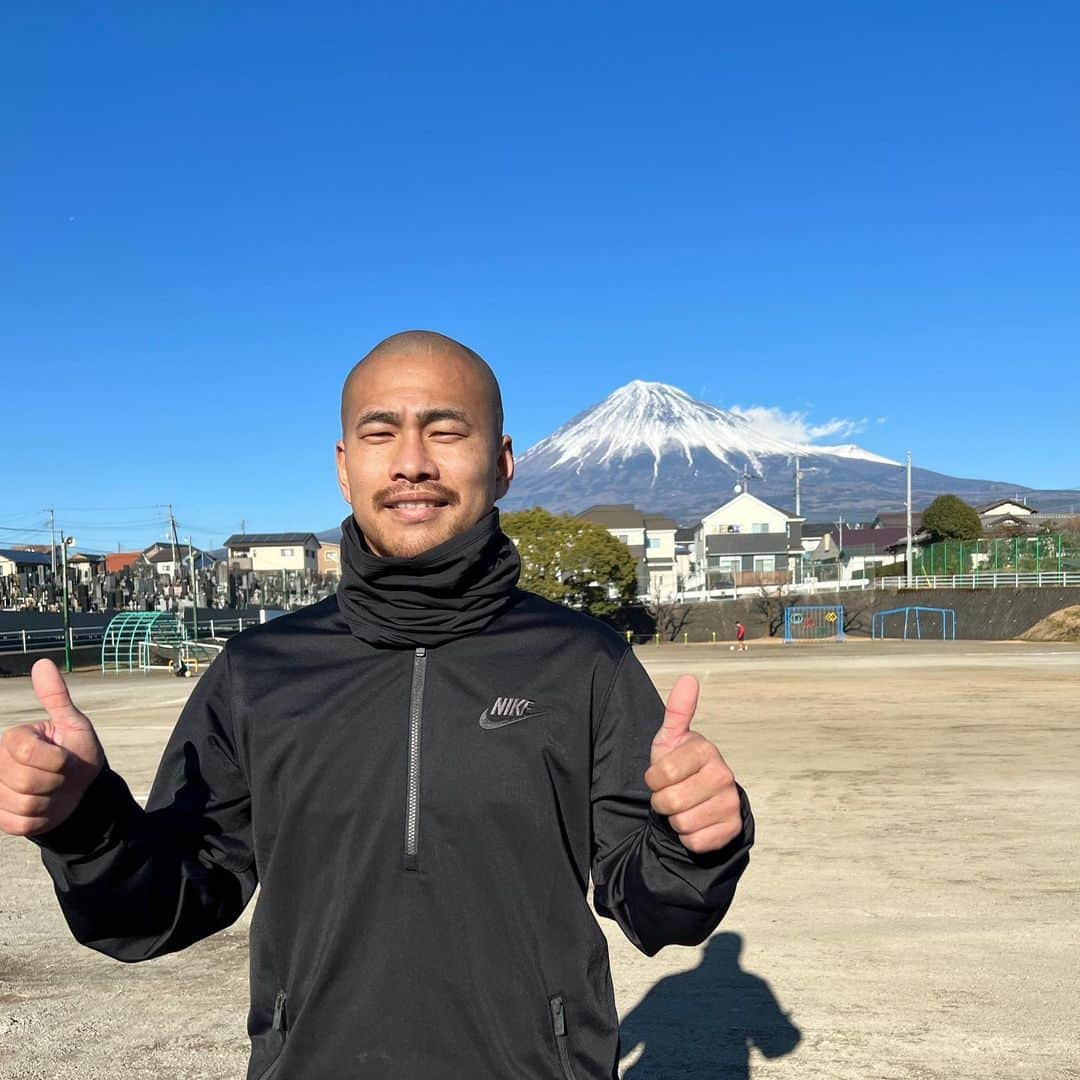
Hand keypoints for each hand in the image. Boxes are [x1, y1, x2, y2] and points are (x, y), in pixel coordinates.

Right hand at [0, 659, 104, 836]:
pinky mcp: (2, 818)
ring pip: (24, 803)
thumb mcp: (73, 724)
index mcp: (13, 739)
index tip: (67, 757)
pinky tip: (46, 807)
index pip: (27, 752)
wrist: (84, 789)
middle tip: (63, 775)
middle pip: (25, 780)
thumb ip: (56, 697)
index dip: (58, 759)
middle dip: (56, 780)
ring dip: (51, 800)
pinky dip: (42, 819)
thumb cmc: (78, 752)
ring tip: (55, 790)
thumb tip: (42, 663)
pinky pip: (21, 823)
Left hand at [644, 675, 741, 853]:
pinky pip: (695, 842)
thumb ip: (677, 710)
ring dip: (674, 820)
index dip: (653, 779)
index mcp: (705, 750)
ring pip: (682, 823)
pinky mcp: (732, 829)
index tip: (659, 776)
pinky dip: (688, 838)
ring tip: (682, 807)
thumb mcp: (671, 739)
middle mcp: (723, 775)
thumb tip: (689, 678)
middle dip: (661, 802)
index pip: (662, 773)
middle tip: (670, 794)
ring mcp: (730, 802)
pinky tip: (695, 822)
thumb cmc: (679, 766)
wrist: (699, 800)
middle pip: (671, 801)